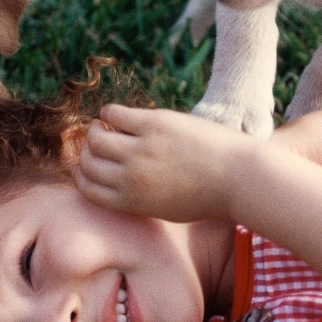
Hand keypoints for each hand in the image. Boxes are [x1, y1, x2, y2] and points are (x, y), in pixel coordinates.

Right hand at [72, 104, 253, 221]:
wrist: (240, 179)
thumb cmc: (209, 196)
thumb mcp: (168, 208)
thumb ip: (140, 198)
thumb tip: (120, 182)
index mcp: (132, 202)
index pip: (88, 188)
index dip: (81, 174)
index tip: (85, 164)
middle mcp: (130, 178)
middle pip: (88, 161)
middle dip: (87, 151)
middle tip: (95, 141)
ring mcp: (140, 150)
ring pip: (96, 137)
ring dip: (94, 130)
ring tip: (103, 126)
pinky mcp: (154, 124)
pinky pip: (115, 114)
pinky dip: (109, 113)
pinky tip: (114, 114)